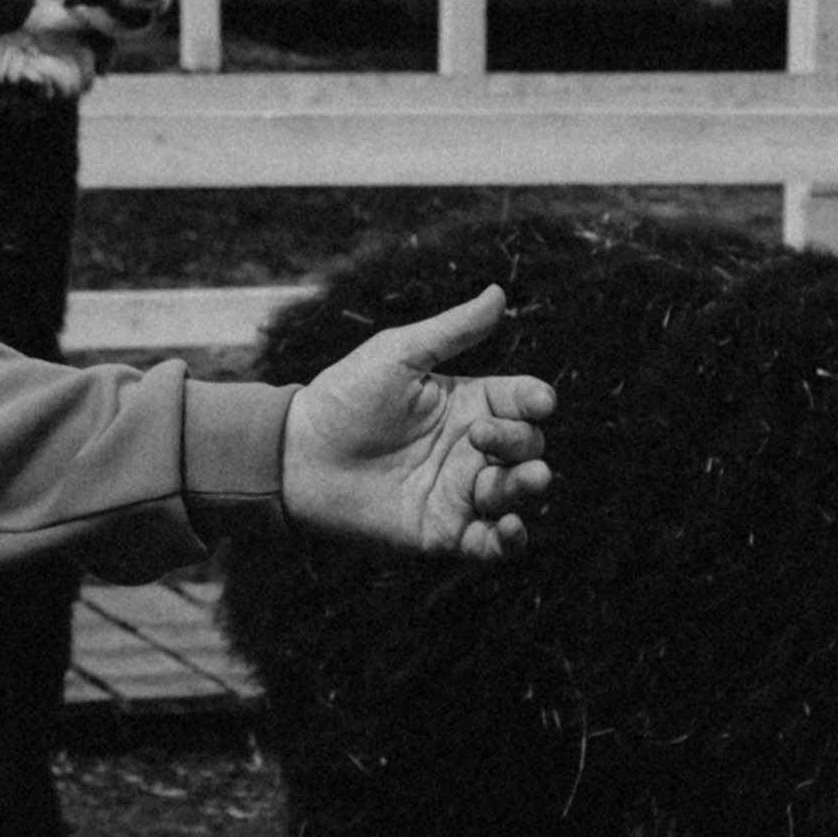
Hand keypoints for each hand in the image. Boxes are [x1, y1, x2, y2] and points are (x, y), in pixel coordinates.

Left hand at [279, 284, 553, 562]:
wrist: (297, 456)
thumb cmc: (344, 398)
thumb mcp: (399, 354)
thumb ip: (453, 330)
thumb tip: (499, 292)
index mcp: (467, 404)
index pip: (521, 400)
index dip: (536, 400)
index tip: (540, 401)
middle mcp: (471, 448)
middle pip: (526, 445)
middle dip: (522, 441)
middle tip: (483, 436)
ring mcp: (460, 492)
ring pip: (516, 492)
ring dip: (529, 486)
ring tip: (532, 478)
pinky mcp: (445, 532)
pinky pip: (492, 544)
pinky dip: (511, 539)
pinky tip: (511, 526)